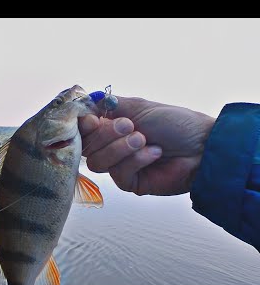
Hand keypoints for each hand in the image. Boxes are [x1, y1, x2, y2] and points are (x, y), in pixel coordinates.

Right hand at [79, 97, 215, 194]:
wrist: (201, 146)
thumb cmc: (175, 123)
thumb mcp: (138, 106)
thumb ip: (109, 104)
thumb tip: (85, 102)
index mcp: (111, 127)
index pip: (82, 130)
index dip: (83, 127)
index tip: (92, 120)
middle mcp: (111, 147)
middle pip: (87, 147)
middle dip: (106, 135)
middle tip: (130, 126)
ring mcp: (119, 166)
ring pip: (98, 162)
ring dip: (120, 148)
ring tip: (143, 140)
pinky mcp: (130, 183)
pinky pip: (118, 174)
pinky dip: (136, 161)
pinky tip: (154, 153)